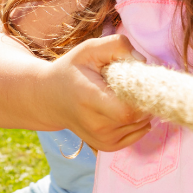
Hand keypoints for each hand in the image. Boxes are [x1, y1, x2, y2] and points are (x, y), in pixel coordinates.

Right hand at [41, 35, 152, 151]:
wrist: (49, 98)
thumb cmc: (72, 70)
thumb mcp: (89, 49)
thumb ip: (117, 45)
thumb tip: (142, 61)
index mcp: (89, 99)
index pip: (128, 109)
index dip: (140, 94)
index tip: (137, 78)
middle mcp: (95, 124)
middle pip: (137, 116)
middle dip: (142, 98)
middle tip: (130, 83)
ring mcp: (102, 139)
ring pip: (141, 125)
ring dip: (141, 108)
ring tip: (120, 95)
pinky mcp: (107, 146)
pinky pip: (138, 133)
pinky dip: (138, 120)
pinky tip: (123, 106)